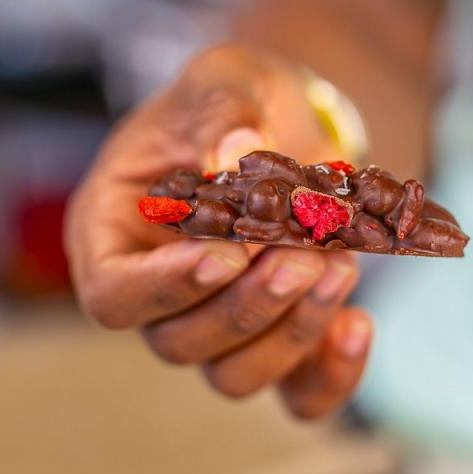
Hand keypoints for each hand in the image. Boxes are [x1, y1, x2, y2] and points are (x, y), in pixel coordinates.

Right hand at [65, 45, 373, 418]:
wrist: (291, 122)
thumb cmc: (238, 101)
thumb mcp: (225, 80)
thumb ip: (224, 112)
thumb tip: (234, 157)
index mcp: (115, 230)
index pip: (113, 295)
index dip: (166, 287)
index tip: (228, 253)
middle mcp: (160, 291)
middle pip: (179, 343)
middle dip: (249, 304)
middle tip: (305, 249)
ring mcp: (218, 323)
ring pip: (235, 374)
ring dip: (293, 330)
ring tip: (341, 263)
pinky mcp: (279, 338)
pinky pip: (298, 393)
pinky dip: (332, 375)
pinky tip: (359, 323)